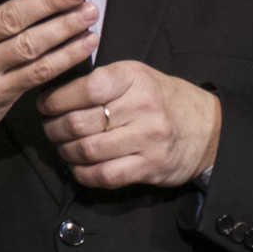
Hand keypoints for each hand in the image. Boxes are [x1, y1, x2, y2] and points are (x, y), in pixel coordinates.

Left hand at [38, 61, 219, 188]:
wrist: (207, 128)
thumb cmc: (161, 98)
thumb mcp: (137, 76)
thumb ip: (103, 80)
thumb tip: (54, 90)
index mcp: (135, 78)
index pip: (86, 88)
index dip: (57, 99)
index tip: (45, 105)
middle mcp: (142, 107)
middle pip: (79, 122)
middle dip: (53, 128)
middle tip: (49, 128)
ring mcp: (148, 139)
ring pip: (87, 150)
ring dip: (65, 151)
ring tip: (62, 146)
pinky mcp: (150, 167)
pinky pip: (104, 175)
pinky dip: (82, 173)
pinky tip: (77, 166)